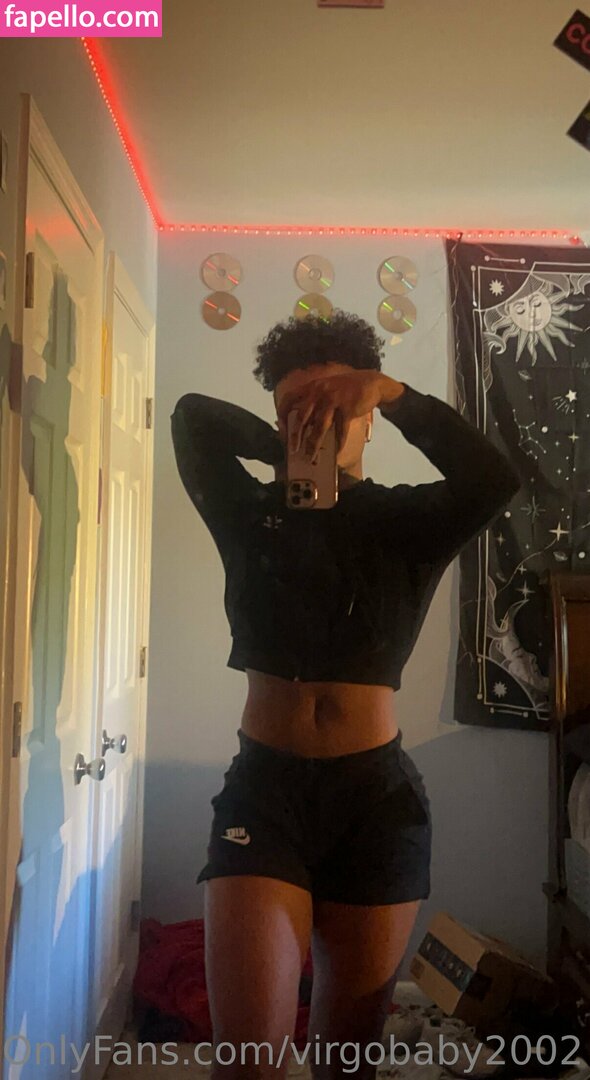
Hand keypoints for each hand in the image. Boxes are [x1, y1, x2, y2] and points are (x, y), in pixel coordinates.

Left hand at [277, 370, 404, 460]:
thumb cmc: (345, 390)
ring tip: (311, 457)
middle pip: (302, 417)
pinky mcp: (348, 408)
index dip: (282, 415)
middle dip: (296, 436)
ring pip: (320, 426)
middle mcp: (320, 391)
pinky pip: (340, 430)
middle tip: (293, 451)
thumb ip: (313, 404)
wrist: (371, 382)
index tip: (283, 429)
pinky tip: (336, 453)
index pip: (289, 399)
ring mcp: (334, 399)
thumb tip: (302, 427)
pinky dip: (338, 443)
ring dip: (314, 444)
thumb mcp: (326, 390)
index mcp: (311, 387)